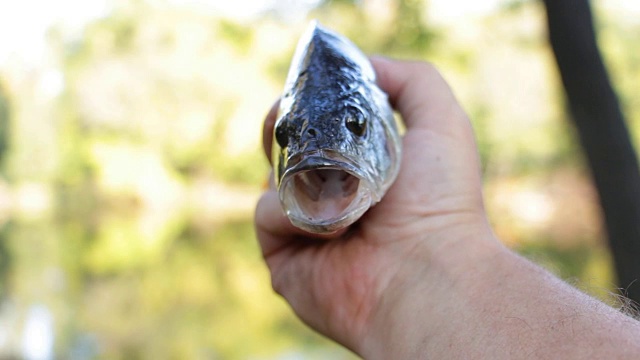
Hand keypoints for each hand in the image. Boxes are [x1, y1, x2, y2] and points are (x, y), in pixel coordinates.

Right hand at [255, 57, 497, 354]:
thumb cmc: (439, 200)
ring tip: (331, 187)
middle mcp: (330, 201)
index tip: (304, 95)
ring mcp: (305, 231)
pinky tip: (326, 225)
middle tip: (288, 124)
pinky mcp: (284, 258)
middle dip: (282, 130)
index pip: (317, 133)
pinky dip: (287, 210)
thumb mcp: (441, 122)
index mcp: (360, 172)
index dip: (306, 110)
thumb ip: (412, 80)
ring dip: (293, 173)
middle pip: (285, 153)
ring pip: (269, 180)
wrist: (427, 271)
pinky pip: (264, 215)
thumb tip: (367, 65)